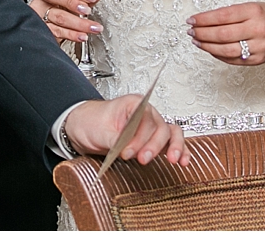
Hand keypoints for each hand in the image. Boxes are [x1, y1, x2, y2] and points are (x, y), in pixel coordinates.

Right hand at [29, 0, 102, 42]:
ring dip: (79, 23)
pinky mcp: (42, 27)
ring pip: (58, 16)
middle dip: (72, 3)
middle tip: (87, 11)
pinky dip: (72, 34)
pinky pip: (57, 31)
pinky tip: (82, 35)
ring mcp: (40, 11)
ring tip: (92, 27)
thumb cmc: (61, 5)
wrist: (49, 23)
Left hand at [64, 98, 188, 166]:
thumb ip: (115, 139)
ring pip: (171, 133)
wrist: (82, 127)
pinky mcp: (151, 139)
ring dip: (174, 147)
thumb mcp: (99, 131)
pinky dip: (179, 150)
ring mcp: (150, 126)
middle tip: (142, 159)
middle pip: (160, 127)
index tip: (128, 152)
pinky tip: (182, 160)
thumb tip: (126, 148)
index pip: (145, 119)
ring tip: (173, 160)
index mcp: (133, 104)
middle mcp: (145, 113)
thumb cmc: (90, 122)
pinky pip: (170, 142)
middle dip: (153, 146)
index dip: (139, 138)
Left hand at [187, 2, 264, 64]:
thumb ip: (230, 13)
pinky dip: (217, 55)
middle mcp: (257, 30)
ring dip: (207, 46)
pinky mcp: (257, 60)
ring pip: (225, 50)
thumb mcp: (251, 7)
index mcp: (254, 12)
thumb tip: (203, 20)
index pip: (223, 15)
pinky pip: (232, 59)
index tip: (191, 19)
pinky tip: (209, 49)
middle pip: (222, 34)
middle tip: (191, 31)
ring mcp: (258, 47)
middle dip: (202, 33)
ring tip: (196, 41)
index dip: (204, 19)